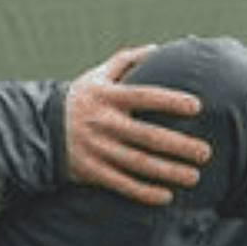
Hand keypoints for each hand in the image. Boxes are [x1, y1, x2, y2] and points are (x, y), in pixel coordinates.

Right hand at [64, 45, 211, 206]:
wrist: (42, 129)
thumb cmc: (80, 99)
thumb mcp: (97, 76)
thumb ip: (126, 60)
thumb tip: (157, 49)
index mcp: (109, 97)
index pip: (145, 97)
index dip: (171, 101)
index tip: (197, 106)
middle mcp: (105, 123)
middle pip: (148, 136)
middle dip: (179, 146)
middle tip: (205, 153)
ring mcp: (99, 149)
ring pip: (139, 164)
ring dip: (168, 172)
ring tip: (193, 176)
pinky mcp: (93, 171)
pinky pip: (122, 185)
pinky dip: (144, 192)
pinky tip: (166, 196)